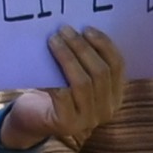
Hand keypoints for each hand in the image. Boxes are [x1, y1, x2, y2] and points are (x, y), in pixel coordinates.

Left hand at [0, 25, 133, 146]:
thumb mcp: (77, 77)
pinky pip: (63, 95)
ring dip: (67, 57)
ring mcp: (89, 120)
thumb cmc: (56, 93)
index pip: (118, 66)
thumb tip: (79, 31)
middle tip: (64, 30)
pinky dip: (54, 77)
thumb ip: (85, 62)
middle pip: (101, 72)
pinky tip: (44, 63)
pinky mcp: (67, 124)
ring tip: (54, 40)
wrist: (34, 121)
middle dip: (82, 47)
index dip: (104, 45)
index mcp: (115, 95)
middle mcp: (107, 110)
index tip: (86, 29)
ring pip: (83, 82)